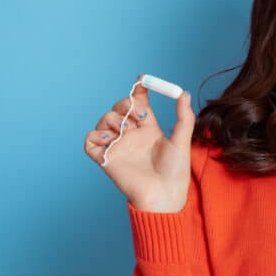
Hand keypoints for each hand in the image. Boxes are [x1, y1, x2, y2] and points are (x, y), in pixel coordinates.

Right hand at [83, 73, 195, 212]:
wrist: (164, 195)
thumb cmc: (175, 172)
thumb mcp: (182, 141)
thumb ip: (184, 117)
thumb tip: (184, 93)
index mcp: (149, 129)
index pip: (139, 103)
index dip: (138, 90)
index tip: (142, 80)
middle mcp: (132, 135)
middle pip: (120, 108)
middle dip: (126, 104)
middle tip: (139, 115)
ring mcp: (118, 146)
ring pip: (104, 120)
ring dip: (113, 118)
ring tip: (125, 130)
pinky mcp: (106, 158)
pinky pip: (90, 141)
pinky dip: (96, 135)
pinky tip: (111, 139)